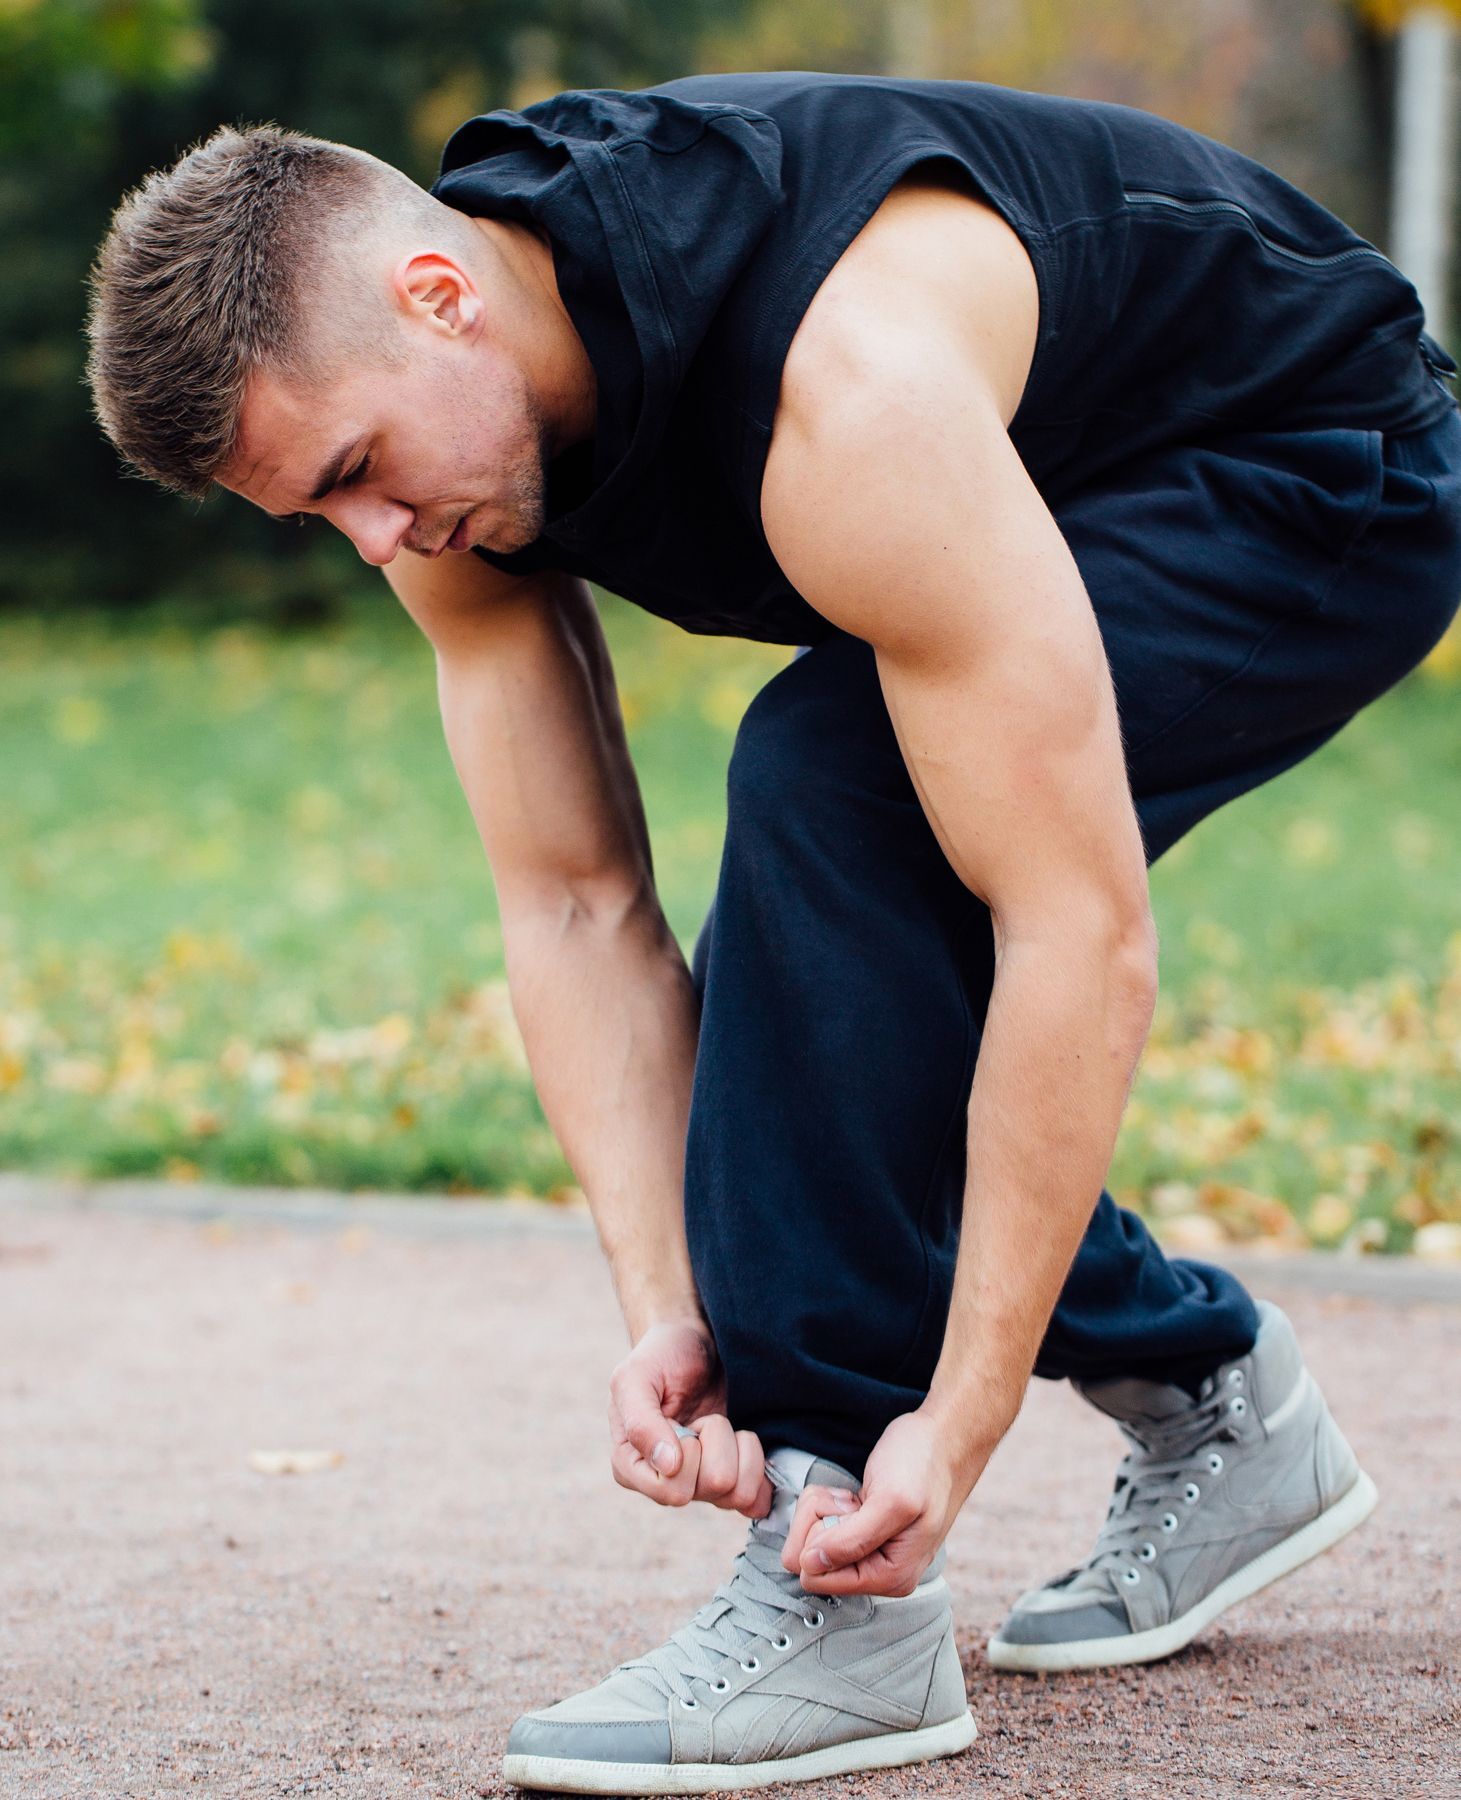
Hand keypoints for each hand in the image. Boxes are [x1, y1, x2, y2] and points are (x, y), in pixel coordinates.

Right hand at [608, 1318, 772, 1518]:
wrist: (698, 1343)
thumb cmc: (662, 1355)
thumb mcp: (637, 1375)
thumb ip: (641, 1420)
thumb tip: (668, 1466)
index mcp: (632, 1466)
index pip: (671, 1490)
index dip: (687, 1452)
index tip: (679, 1419)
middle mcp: (666, 1483)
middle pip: (712, 1487)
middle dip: (716, 1441)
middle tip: (702, 1418)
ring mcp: (701, 1486)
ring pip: (738, 1492)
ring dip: (738, 1447)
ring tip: (719, 1423)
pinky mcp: (733, 1481)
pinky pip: (757, 1499)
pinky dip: (758, 1465)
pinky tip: (742, 1439)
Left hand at [780, 1409, 983, 1597]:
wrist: (942, 1440)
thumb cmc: (924, 1466)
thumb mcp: (891, 1500)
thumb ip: (852, 1540)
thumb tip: (810, 1566)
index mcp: (890, 1577)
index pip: (820, 1579)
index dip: (821, 1540)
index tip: (849, 1512)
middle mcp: (879, 1572)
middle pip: (810, 1560)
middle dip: (822, 1519)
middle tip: (854, 1500)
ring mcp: (869, 1553)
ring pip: (811, 1538)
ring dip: (826, 1507)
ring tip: (859, 1496)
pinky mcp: (860, 1534)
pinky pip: (821, 1524)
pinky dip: (830, 1502)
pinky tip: (857, 1495)